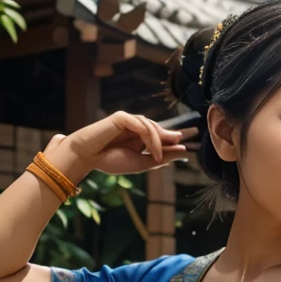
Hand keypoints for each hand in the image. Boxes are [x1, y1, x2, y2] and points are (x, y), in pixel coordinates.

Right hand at [44, 111, 198, 181]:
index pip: (162, 137)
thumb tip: (182, 152)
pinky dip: (149, 137)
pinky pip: (141, 124)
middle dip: (173, 136)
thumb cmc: (110, 162)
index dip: (176, 139)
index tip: (192, 143)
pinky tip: (152, 150)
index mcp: (140, 140)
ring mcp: (129, 122)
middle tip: (188, 141)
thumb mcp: (140, 164)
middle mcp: (136, 129)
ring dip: (158, 142)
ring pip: (152, 127)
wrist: (88, 158)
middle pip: (160, 130)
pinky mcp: (121, 117)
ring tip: (158, 158)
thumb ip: (159, 158)